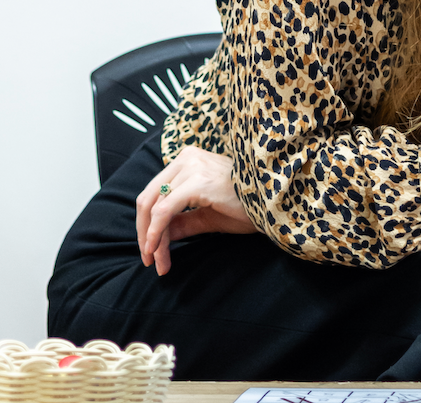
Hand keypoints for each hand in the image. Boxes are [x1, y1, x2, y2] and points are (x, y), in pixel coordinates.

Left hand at [135, 145, 257, 274]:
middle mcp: (187, 158)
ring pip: (154, 207)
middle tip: (148, 259)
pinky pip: (165, 211)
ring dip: (151, 238)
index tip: (150, 249)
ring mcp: (192, 167)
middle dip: (144, 232)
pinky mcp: (197, 182)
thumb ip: (182, 222)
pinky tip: (157, 251)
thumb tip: (156, 237)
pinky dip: (156, 233)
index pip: (155, 193)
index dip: (146, 223)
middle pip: (149, 198)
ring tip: (157, 262)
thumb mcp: (208, 216)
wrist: (275, 203)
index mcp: (188, 160)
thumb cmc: (248, 206)